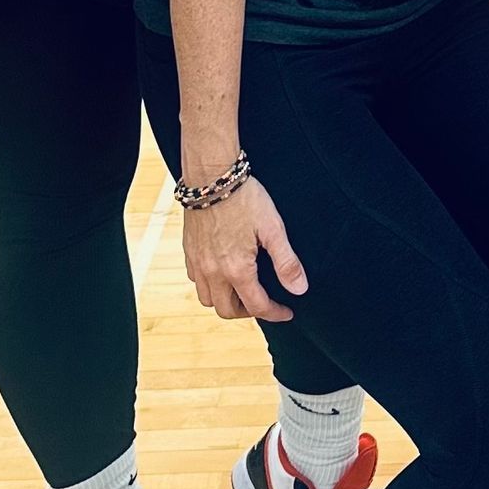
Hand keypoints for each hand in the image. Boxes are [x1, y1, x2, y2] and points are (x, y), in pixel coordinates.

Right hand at [181, 174, 307, 322]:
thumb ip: (286, 262)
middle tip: (265, 303)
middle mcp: (213, 271)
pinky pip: (196, 281)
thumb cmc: (245, 198)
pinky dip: (210, 286)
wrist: (211, 175)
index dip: (275, 314)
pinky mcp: (188, 251)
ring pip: (208, 299)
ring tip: (243, 291)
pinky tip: (222, 273)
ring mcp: (197, 262)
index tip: (287, 312)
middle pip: (227, 311)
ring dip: (226, 302)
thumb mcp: (273, 228)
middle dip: (248, 313)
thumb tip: (299, 289)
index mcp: (236, 269)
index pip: (257, 306)